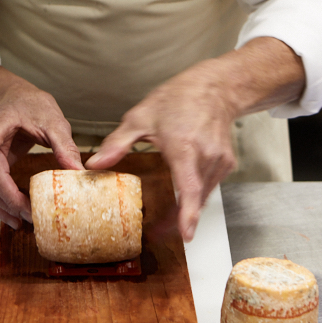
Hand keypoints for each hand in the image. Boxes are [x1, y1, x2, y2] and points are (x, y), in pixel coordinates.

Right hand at [0, 83, 82, 228]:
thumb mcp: (53, 120)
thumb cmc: (32, 105)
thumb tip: (77, 170)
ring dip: (4, 205)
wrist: (18, 100)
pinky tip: (15, 216)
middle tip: (28, 213)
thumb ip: (64, 144)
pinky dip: (4, 203)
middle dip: (7, 197)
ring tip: (23, 221)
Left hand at [86, 38, 304, 241]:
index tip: (186, 234)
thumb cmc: (178, 98)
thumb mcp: (140, 117)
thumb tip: (94, 164)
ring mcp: (220, 160)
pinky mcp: (226, 163)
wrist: (214, 87)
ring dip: (187, 208)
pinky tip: (184, 194)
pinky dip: (197, 193)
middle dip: (178, 220)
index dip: (188, 214)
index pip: (189, 187)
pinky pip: (210, 186)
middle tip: (158, 233)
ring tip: (168, 221)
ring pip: (203, 195)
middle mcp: (206, 156)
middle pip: (194, 198)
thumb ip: (117, 144)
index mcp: (184, 146)